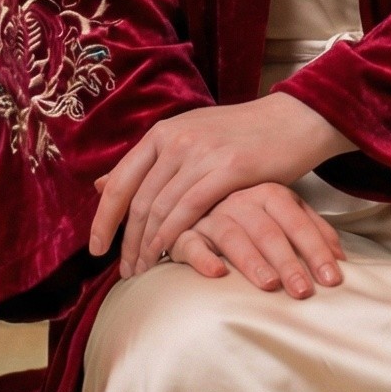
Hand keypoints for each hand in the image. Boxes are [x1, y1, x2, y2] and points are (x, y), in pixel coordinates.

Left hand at [90, 93, 353, 278]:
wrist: (294, 120)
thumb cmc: (242, 135)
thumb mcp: (189, 139)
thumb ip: (149, 163)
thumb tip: (100, 184)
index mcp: (163, 132)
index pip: (120, 180)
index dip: (103, 218)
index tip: (96, 248)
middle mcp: (176, 139)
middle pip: (138, 200)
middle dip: (127, 241)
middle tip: (124, 271)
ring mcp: (201, 153)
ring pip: (160, 208)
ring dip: (148, 245)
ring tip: (144, 270)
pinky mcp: (228, 168)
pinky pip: (189, 208)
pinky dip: (173, 235)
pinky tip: (168, 255)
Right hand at [170, 184, 345, 296]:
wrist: (200, 203)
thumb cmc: (251, 216)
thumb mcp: (285, 215)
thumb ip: (313, 230)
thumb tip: (341, 258)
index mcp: (270, 193)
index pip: (298, 222)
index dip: (316, 250)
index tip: (332, 279)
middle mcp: (241, 201)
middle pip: (268, 232)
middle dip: (288, 263)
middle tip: (303, 291)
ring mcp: (211, 215)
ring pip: (233, 237)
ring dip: (252, 262)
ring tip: (269, 285)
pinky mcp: (184, 232)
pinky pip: (192, 243)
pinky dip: (204, 258)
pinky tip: (217, 273)